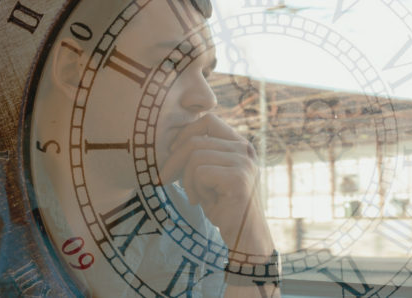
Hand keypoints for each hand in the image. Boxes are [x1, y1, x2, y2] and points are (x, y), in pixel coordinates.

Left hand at [159, 114, 272, 254]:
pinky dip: (196, 189)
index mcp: (239, 145)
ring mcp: (243, 162)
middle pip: (196, 139)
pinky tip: (206, 201)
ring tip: (198, 196)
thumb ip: (200, 156)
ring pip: (195, 157)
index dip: (185, 133)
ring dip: (188, 180)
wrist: (244, 236)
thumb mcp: (210, 176)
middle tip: (166, 179)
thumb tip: (173, 144)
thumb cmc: (224, 207)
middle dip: (174, 161)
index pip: (208, 120)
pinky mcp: (238, 178)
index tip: (173, 153)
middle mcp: (244, 149)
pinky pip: (200, 172)